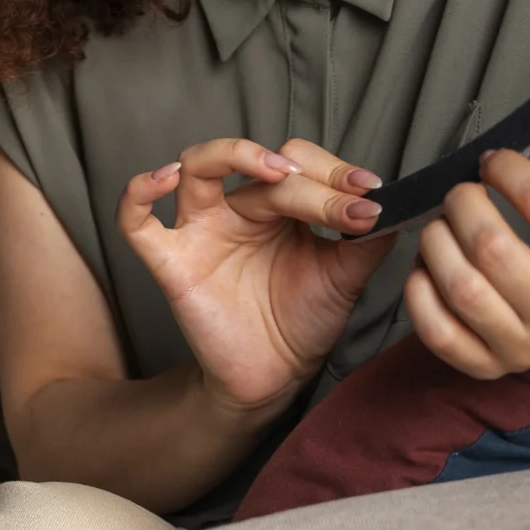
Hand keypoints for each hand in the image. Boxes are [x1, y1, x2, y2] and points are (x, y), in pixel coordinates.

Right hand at [118, 137, 398, 418]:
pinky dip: (138, 192)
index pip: (298, 161)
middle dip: (311, 183)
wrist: (274, 375)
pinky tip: (165, 178)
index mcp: (277, 205)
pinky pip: (135, 221)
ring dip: (233, 153)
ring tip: (275, 171)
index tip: (375, 195)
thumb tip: (395, 202)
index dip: (336, 171)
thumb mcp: (345, 275)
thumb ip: (365, 239)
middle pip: (261, 165)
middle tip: (351, 205)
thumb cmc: (302, 320)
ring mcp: (200, 230)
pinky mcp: (171, 263)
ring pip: (196, 165)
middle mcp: (236, 207)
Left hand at [402, 136, 529, 378]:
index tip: (494, 162)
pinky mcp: (485, 368)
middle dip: (463, 202)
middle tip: (462, 192)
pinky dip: (419, 289)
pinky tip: (431, 265)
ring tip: (443, 223)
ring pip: (459, 287)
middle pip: (491, 247)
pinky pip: (435, 330)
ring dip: (436, 241)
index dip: (508, 168)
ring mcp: (524, 352)